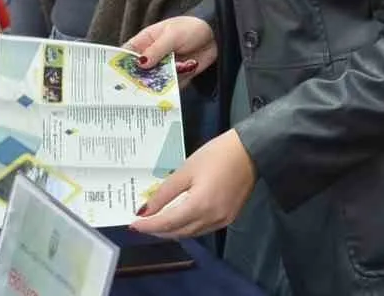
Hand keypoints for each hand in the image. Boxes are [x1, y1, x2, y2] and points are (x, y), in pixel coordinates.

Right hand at [123, 16, 217, 86]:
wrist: (217, 37)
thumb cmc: (191, 28)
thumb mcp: (172, 35)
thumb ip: (157, 50)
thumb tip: (140, 64)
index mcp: (146, 41)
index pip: (128, 53)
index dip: (120, 64)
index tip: (115, 77)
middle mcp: (152, 56)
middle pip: (139, 72)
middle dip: (138, 80)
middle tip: (135, 89)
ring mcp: (164, 68)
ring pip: (153, 81)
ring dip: (156, 86)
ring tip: (156, 90)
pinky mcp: (176, 77)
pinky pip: (169, 87)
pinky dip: (170, 90)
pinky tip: (170, 91)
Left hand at [130, 130, 255, 238]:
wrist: (249, 151)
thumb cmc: (216, 155)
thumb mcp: (186, 171)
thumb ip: (164, 193)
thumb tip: (146, 210)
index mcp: (200, 206)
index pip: (168, 223)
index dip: (149, 226)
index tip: (133, 224)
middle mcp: (212, 219)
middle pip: (179, 232)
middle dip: (159, 230)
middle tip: (142, 223)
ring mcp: (222, 220)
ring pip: (191, 233)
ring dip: (173, 230)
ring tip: (156, 222)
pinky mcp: (229, 218)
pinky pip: (203, 228)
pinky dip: (188, 226)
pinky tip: (179, 218)